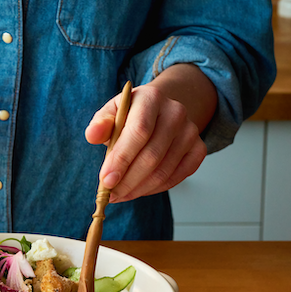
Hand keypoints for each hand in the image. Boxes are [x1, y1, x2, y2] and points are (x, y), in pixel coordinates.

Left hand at [85, 81, 207, 203]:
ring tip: (121, 194)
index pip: (139, 131)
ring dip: (139, 189)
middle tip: (110, 194)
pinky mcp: (198, 149)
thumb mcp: (113, 112)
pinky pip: (177, 177)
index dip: (122, 159)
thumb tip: (92, 135)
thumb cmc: (132, 115)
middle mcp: (176, 112)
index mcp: (151, 97)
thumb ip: (100, 124)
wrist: (160, 111)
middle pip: (152, 155)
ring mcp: (190, 131)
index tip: (106, 181)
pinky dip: (155, 189)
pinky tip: (139, 189)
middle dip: (127, 181)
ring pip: (164, 171)